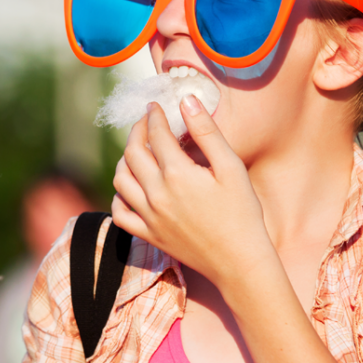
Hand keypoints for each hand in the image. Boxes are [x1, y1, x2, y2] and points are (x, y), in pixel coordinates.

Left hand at [111, 97, 270, 285]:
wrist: (239, 262)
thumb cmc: (242, 213)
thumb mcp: (231, 167)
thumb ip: (207, 132)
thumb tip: (186, 100)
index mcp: (178, 175)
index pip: (156, 135)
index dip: (154, 116)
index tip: (155, 106)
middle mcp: (157, 195)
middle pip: (132, 154)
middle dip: (136, 132)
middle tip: (145, 122)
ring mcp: (149, 217)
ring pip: (120, 181)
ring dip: (124, 160)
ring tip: (137, 151)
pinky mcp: (148, 235)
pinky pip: (119, 213)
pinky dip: (119, 196)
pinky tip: (130, 188)